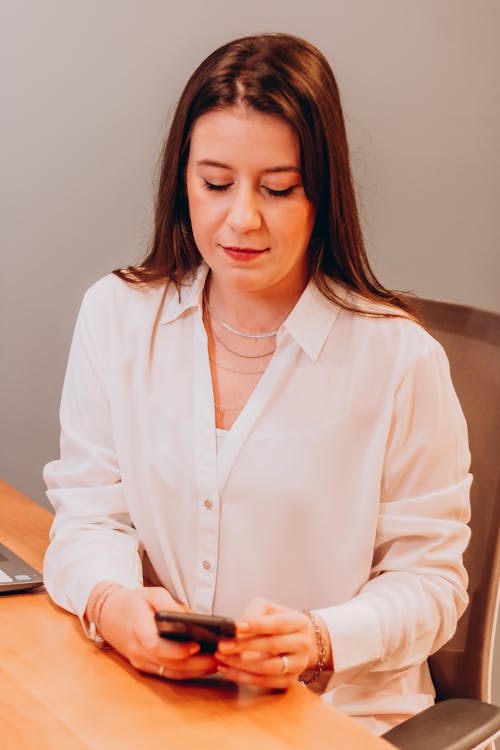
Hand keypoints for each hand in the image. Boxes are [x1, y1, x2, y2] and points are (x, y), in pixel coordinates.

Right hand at [87, 584, 217, 678]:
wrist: (108, 614)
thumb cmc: (132, 601)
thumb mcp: (151, 593)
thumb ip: (170, 605)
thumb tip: (193, 618)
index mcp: (138, 630)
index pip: (157, 646)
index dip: (178, 649)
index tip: (198, 644)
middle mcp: (138, 651)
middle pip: (170, 664)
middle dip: (197, 664)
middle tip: (220, 657)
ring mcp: (140, 662)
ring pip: (171, 674)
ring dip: (195, 672)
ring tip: (218, 662)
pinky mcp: (144, 667)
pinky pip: (167, 674)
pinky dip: (186, 672)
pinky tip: (203, 666)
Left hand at [215, 597, 327, 688]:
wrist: (302, 641)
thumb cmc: (280, 621)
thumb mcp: (270, 609)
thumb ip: (254, 613)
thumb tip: (236, 627)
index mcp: (298, 623)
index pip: (277, 624)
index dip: (256, 625)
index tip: (235, 627)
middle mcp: (302, 644)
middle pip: (271, 646)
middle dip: (243, 646)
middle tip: (222, 646)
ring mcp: (298, 665)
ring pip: (268, 668)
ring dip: (241, 664)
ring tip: (222, 658)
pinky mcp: (289, 681)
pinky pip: (264, 682)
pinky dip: (243, 677)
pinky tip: (227, 669)